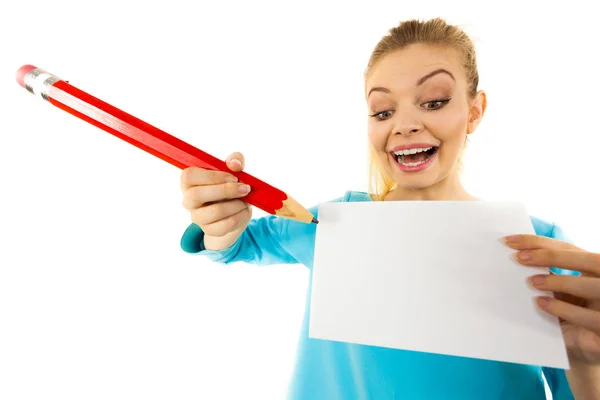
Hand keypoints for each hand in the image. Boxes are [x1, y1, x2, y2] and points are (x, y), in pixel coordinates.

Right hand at [180, 152, 251, 240]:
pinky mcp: (209, 230)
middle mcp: (189, 200)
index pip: (189, 176)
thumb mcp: (234, 171)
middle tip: (244, 188)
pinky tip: (244, 210)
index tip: (233, 177)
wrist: (235, 213)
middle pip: (196, 195)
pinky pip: (225, 225)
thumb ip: (234, 161)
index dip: (212, 176)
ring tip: (245, 200)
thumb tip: (234, 163)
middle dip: (226, 190)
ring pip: (214, 211)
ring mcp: (197, 217)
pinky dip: (240, 216)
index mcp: (189, 182)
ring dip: (236, 204)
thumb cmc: (230, 187)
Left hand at [504, 234, 599, 363]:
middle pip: (590, 260)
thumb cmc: (570, 316)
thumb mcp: (560, 294)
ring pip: (595, 286)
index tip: (509, 241)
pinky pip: (592, 318)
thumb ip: (549, 277)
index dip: (540, 242)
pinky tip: (541, 304)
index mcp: (595, 269)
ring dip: (560, 281)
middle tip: (519, 258)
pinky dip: (565, 309)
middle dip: (552, 256)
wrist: (584, 352)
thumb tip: (517, 259)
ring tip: (531, 282)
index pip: (569, 248)